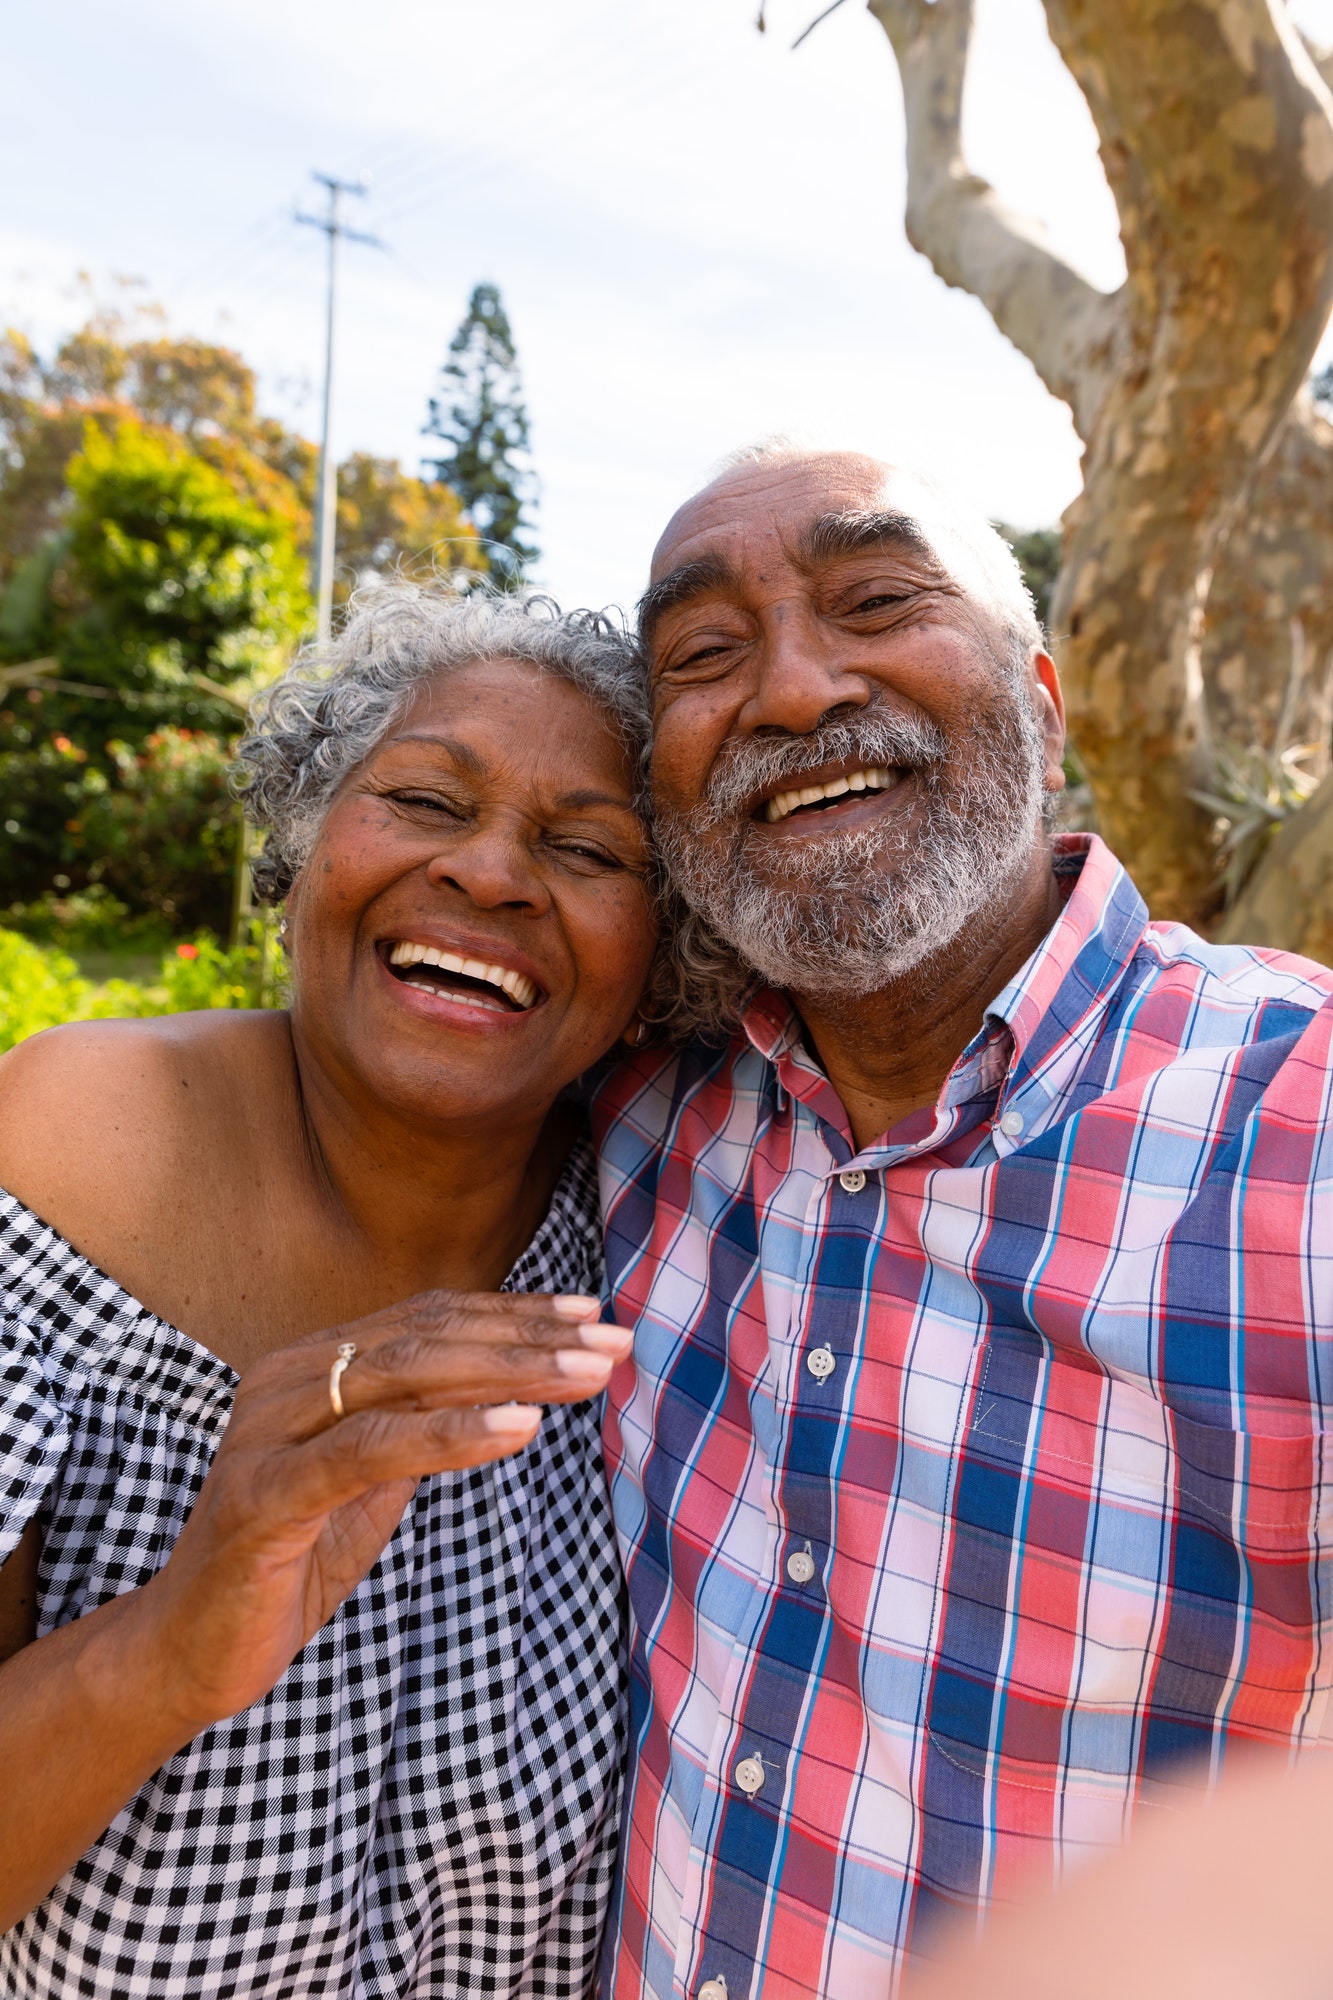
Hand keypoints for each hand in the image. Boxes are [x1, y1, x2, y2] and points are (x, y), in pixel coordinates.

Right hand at [140, 1289, 629, 1732]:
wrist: (185, 1651)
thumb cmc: (286, 1562)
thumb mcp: (370, 1484)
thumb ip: (421, 1429)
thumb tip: (511, 1391)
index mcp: (313, 1365)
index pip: (431, 1319)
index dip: (516, 1313)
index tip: (594, 1317)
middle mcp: (289, 1377)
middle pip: (429, 1337)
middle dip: (531, 1337)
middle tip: (616, 1343)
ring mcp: (270, 1431)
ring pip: (408, 1377)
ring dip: (510, 1373)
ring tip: (587, 1377)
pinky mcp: (265, 1495)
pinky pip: (372, 1450)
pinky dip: (453, 1433)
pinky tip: (520, 1427)